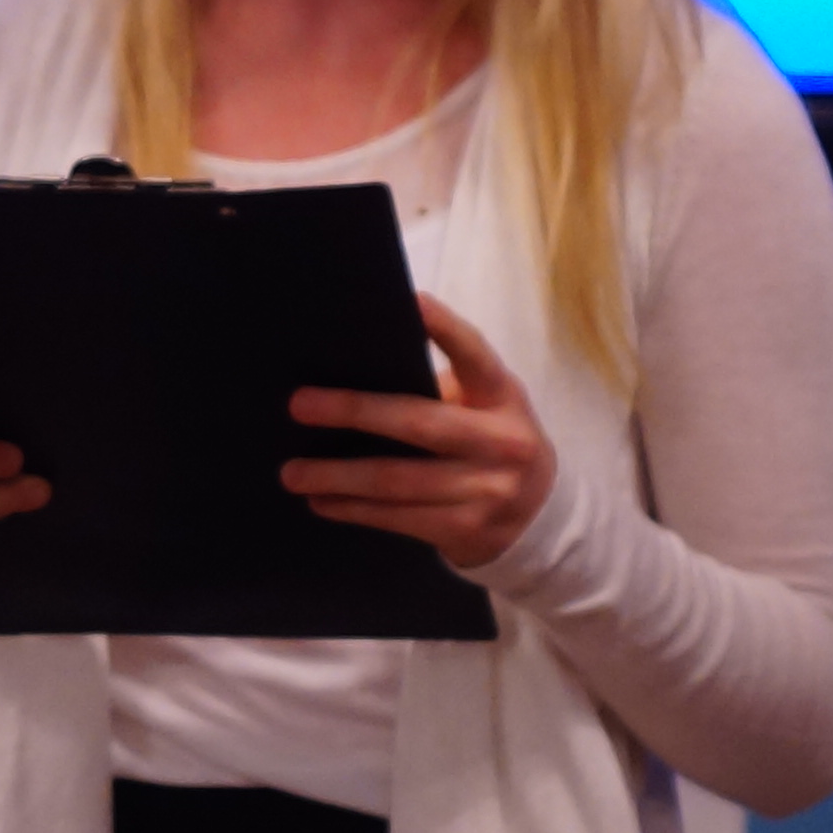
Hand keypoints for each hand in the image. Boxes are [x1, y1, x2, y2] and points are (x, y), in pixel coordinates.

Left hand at [285, 295, 555, 573]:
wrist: (540, 517)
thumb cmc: (489, 443)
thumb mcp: (484, 408)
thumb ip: (438, 392)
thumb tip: (353, 375)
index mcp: (501, 396)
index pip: (474, 356)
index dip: (445, 328)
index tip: (411, 302)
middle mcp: (500, 441)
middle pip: (419, 423)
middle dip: (355, 412)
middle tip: (300, 405)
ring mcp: (487, 489)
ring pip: (398, 481)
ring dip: (338, 476)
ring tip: (292, 472)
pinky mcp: (467, 529)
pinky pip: (399, 518)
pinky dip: (354, 510)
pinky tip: (322, 502)